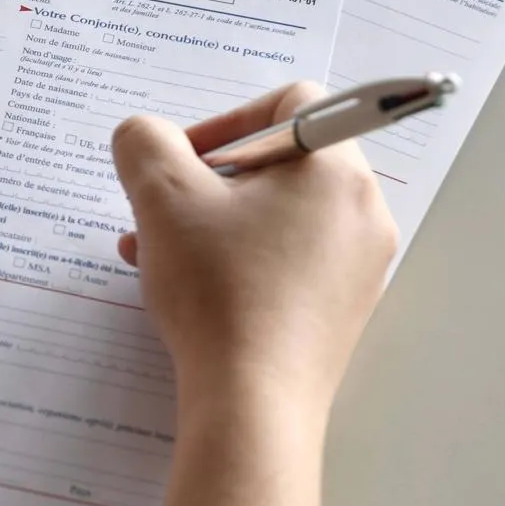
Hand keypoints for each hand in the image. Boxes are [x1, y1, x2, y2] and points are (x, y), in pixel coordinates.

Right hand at [111, 81, 396, 411]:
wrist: (252, 402)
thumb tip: (144, 135)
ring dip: (209, 219)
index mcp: (335, 169)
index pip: (289, 103)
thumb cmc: (217, 290)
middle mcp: (361, 210)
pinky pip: (285, 256)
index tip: (182, 160)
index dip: (225, 119)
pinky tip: (184, 284)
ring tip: (153, 249)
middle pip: (278, 161)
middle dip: (206, 178)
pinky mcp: (341, 306)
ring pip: (274, 212)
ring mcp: (357, 264)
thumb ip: (144, 142)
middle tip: (162, 207)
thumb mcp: (161, 196)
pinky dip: (235, 256)